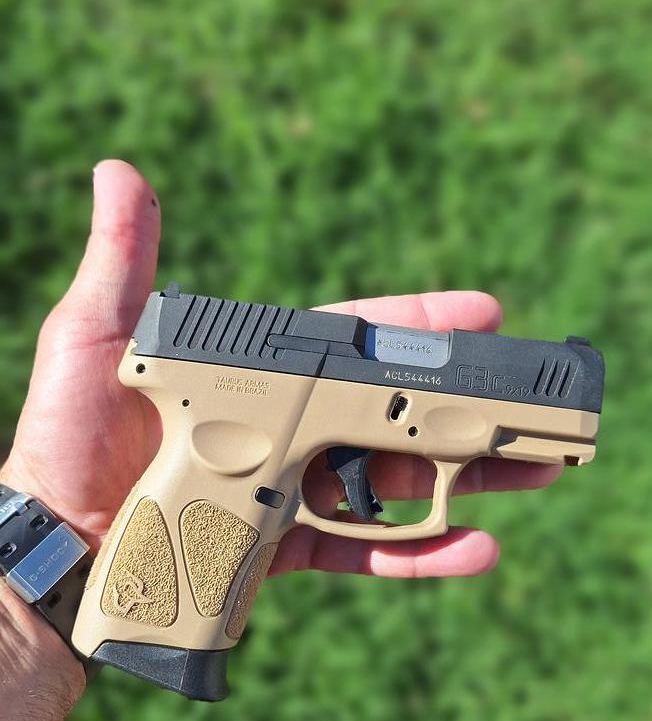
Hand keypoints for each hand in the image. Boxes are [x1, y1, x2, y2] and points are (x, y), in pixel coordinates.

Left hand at [2, 160, 557, 583]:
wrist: (53, 545)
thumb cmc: (65, 435)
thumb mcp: (95, 337)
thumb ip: (122, 261)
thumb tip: (116, 168)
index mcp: (255, 377)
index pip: (352, 345)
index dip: (419, 328)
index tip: (483, 313)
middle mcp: (280, 429)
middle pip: (389, 416)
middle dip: (463, 411)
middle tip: (527, 411)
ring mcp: (285, 490)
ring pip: (391, 483)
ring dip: (462, 480)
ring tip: (528, 475)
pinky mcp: (281, 549)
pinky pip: (360, 551)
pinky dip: (418, 552)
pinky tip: (473, 546)